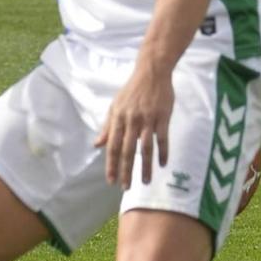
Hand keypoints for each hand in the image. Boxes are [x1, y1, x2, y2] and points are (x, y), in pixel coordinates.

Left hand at [96, 64, 173, 186]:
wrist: (151, 72)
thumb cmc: (132, 90)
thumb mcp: (115, 106)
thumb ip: (107, 126)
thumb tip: (97, 144)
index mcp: (118, 119)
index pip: (112, 146)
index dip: (111, 164)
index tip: (111, 180)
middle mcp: (131, 121)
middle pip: (127, 150)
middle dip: (126, 171)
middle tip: (126, 187)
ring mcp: (148, 120)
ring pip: (145, 148)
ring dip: (145, 167)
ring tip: (145, 181)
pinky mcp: (162, 117)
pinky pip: (163, 139)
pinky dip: (163, 152)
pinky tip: (163, 164)